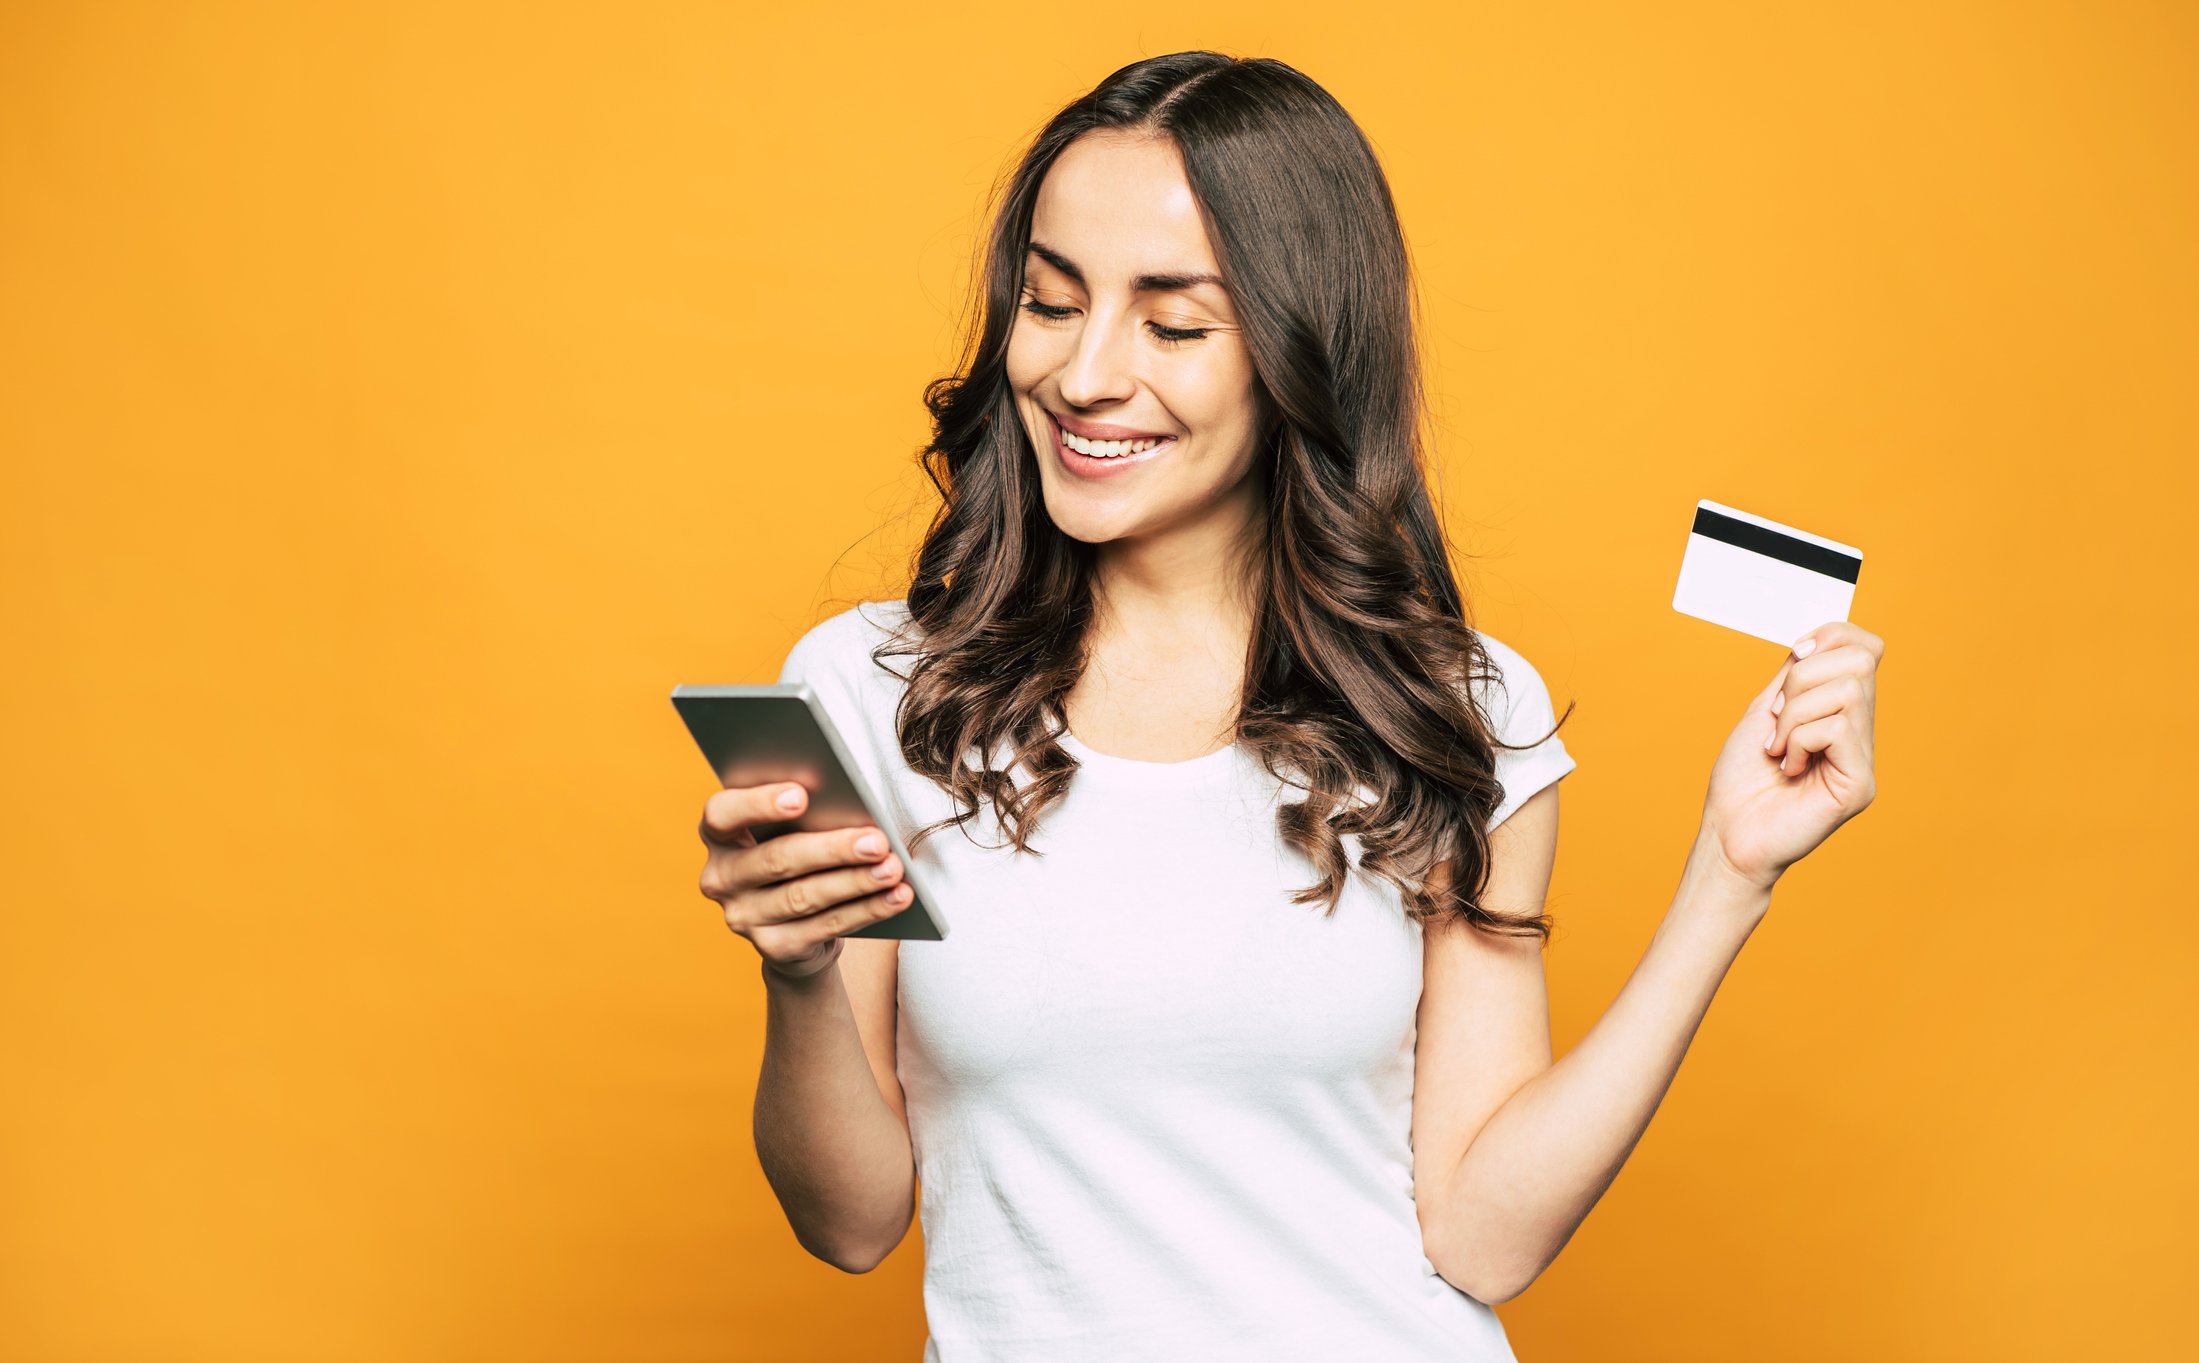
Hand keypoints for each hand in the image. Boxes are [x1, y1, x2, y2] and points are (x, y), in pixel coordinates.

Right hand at [696, 781, 912, 979]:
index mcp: (719, 835)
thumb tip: (852, 804)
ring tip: (893, 868)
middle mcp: (720, 877)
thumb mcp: (792, 830)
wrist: (798, 929)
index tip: (801, 795)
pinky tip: (897, 896)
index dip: (758, 803)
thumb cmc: (800, 858)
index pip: (722, 814)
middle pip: (776, 859)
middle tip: (877, 841)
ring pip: (804, 896)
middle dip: (832, 849)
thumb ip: (806, 815)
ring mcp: (743, 917)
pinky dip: (867, 909)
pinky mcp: (774, 948)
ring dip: (855, 881)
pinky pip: (826, 926)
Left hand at [1698, 621, 1882, 892]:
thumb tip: (1817, 640)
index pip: (1867, 648)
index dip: (1833, 636)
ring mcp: (1865, 760)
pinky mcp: (1860, 785)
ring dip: (1793, 715)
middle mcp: (1861, 733)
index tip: (1794, 654)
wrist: (1728, 835)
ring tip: (1777, 749)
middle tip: (1776, 721)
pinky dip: (1798, 740)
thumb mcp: (1765, 710)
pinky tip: (1788, 768)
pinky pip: (1836, 728)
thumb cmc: (1742, 781)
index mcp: (1842, 712)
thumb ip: (1796, 676)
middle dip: (1802, 680)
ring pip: (1846, 691)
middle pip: (1859, 661)